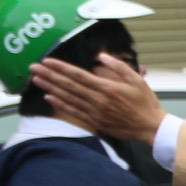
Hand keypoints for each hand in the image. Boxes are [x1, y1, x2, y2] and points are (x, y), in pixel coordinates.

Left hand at [26, 52, 164, 141]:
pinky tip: (50, 97)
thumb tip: (101, 56)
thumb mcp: (137, 80)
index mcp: (108, 88)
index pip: (78, 74)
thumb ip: (118, 66)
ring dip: (51, 87)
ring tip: (37, 79)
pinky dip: (61, 105)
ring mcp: (95, 112)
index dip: (61, 67)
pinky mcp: (96, 122)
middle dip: (50, 75)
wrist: (151, 128)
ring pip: (68, 97)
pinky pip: (74, 112)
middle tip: (34, 67)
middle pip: (69, 85)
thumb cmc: (146, 104)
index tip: (47, 61)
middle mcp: (98, 100)